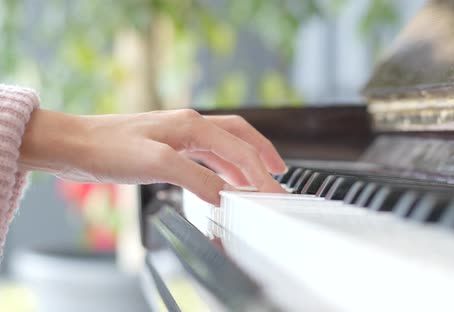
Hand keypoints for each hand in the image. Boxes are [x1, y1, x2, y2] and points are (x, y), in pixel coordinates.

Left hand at [18, 109, 286, 204]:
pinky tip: (223, 181)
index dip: (260, 171)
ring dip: (244, 162)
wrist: (74, 145)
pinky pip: (206, 156)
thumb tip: (224, 194)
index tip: (275, 191)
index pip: (240, 148)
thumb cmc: (108, 148)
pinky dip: (222, 168)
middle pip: (239, 136)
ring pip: (224, 146)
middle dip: (262, 153)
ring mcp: (179, 136)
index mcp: (192, 124)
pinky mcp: (168, 147)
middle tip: (279, 172)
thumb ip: (196, 178)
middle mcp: (190, 126)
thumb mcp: (157, 164)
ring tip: (258, 179)